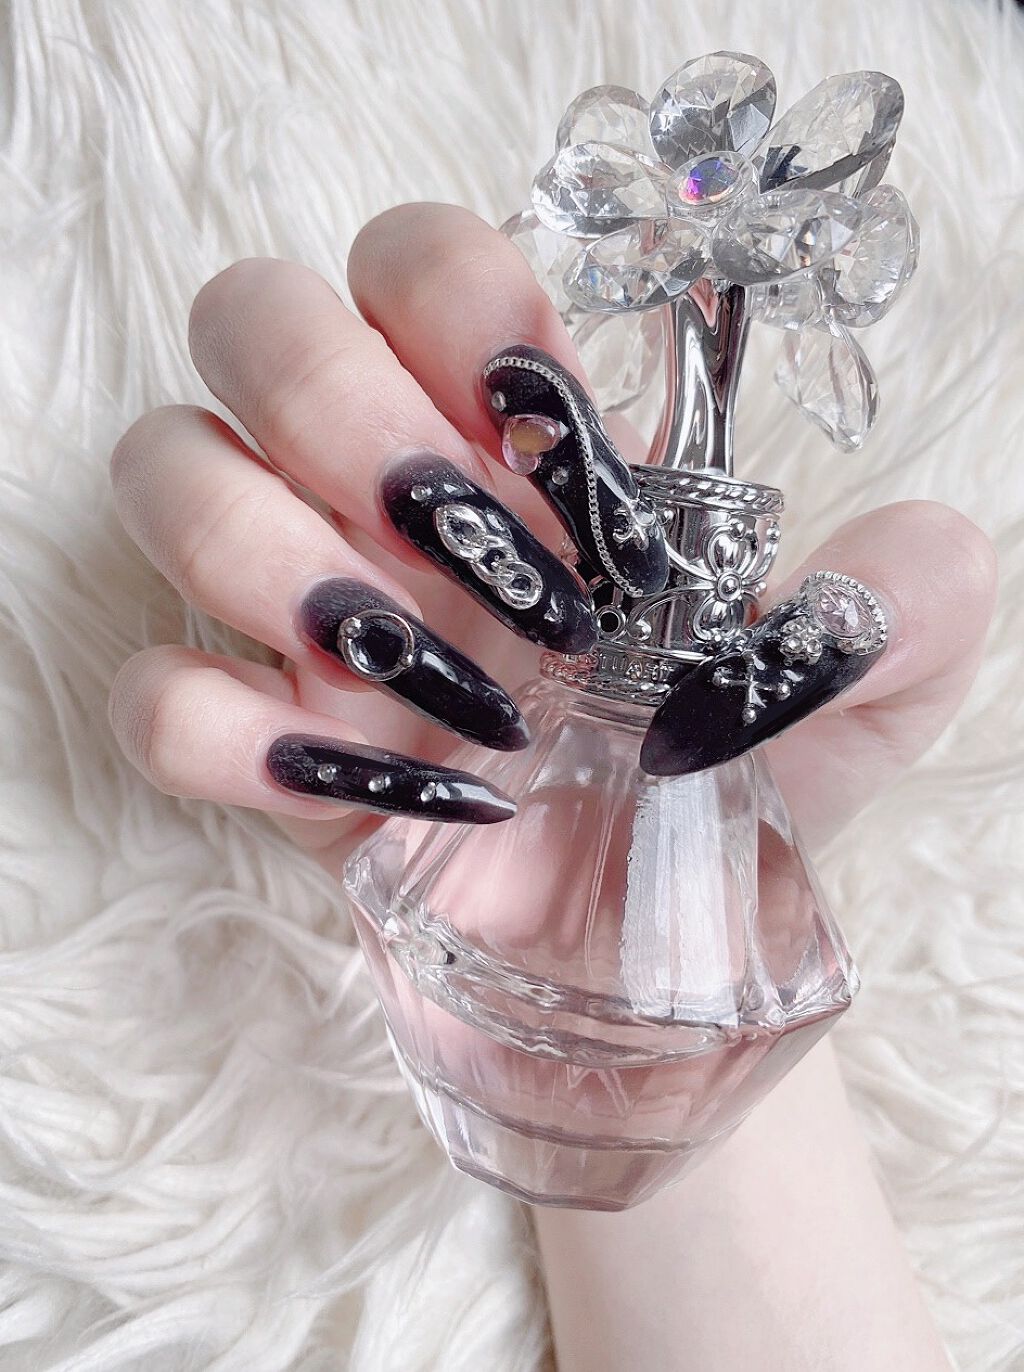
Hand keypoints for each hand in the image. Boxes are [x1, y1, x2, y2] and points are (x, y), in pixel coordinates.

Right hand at [108, 204, 995, 872]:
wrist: (639, 977)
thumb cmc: (720, 815)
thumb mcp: (842, 714)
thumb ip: (901, 623)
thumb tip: (923, 550)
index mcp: (524, 450)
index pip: (419, 259)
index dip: (454, 303)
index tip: (546, 429)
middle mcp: (392, 502)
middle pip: (253, 321)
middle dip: (337, 409)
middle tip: (456, 542)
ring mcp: (306, 619)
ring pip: (169, 473)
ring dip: (272, 554)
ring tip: (420, 674)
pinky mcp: (257, 749)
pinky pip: (150, 690)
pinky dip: (218, 729)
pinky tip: (340, 782)